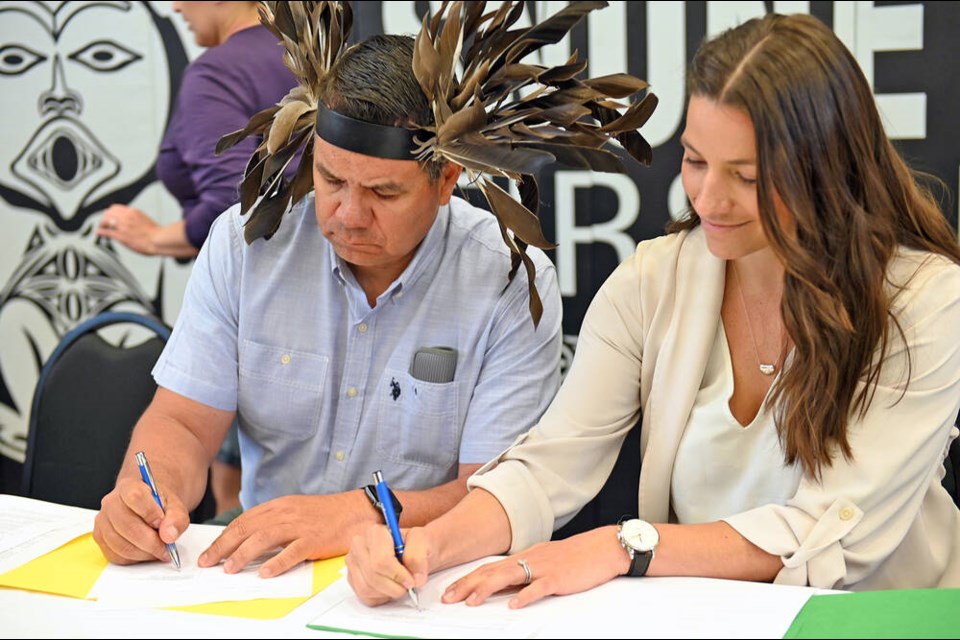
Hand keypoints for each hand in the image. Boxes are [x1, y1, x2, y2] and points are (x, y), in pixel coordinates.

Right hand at [93, 476, 189, 564]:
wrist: (148, 506)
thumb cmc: (159, 505)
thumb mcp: (175, 505)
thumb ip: (176, 518)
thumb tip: (169, 535)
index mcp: (129, 487)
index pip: (135, 497)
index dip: (150, 513)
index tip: (162, 523)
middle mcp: (111, 502)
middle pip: (127, 526)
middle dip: (151, 542)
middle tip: (166, 548)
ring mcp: (103, 521)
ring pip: (120, 545)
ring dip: (143, 553)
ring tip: (158, 551)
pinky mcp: (100, 538)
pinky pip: (115, 555)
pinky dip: (134, 559)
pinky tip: (146, 553)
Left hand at [96, 204, 159, 254]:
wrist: (159, 240)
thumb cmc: (157, 234)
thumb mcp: (145, 219)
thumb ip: (136, 218)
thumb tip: (133, 220)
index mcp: (133, 212)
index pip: (116, 207)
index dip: (111, 212)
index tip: (110, 216)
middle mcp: (126, 217)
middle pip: (108, 212)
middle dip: (105, 217)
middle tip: (104, 222)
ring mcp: (123, 226)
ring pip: (106, 220)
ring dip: (102, 223)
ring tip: (102, 227)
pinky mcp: (121, 236)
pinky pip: (106, 232)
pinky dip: (101, 232)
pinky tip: (99, 233)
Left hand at [199, 492, 371, 577]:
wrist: (357, 510)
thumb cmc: (327, 514)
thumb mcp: (296, 510)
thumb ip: (274, 520)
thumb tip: (249, 538)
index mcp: (279, 505)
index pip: (244, 520)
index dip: (224, 537)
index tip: (210, 552)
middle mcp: (286, 513)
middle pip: (247, 528)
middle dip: (223, 546)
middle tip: (208, 562)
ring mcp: (300, 526)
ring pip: (264, 538)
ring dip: (243, 554)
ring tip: (229, 569)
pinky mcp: (315, 539)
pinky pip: (292, 551)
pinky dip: (276, 563)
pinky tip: (265, 572)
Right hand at [345, 525, 431, 605]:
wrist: (413, 552)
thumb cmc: (416, 546)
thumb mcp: (423, 541)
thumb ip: (419, 556)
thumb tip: (416, 578)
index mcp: (375, 532)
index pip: (381, 561)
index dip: (398, 575)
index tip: (412, 580)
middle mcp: (359, 546)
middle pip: (372, 576)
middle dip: (394, 586)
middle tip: (409, 585)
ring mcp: (354, 563)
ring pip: (367, 589)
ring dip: (389, 593)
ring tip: (400, 585)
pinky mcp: (353, 578)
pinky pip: (365, 597)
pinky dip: (381, 598)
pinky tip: (390, 588)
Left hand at [442, 526, 627, 608]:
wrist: (602, 548)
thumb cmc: (575, 557)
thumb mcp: (544, 561)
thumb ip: (525, 573)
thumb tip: (505, 588)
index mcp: (525, 556)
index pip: (489, 567)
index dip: (467, 579)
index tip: (450, 590)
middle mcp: (529, 559)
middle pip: (492, 571)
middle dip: (467, 584)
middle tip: (448, 598)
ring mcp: (543, 568)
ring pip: (509, 576)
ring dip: (487, 589)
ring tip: (470, 601)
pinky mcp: (558, 578)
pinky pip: (538, 587)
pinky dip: (525, 596)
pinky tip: (513, 605)